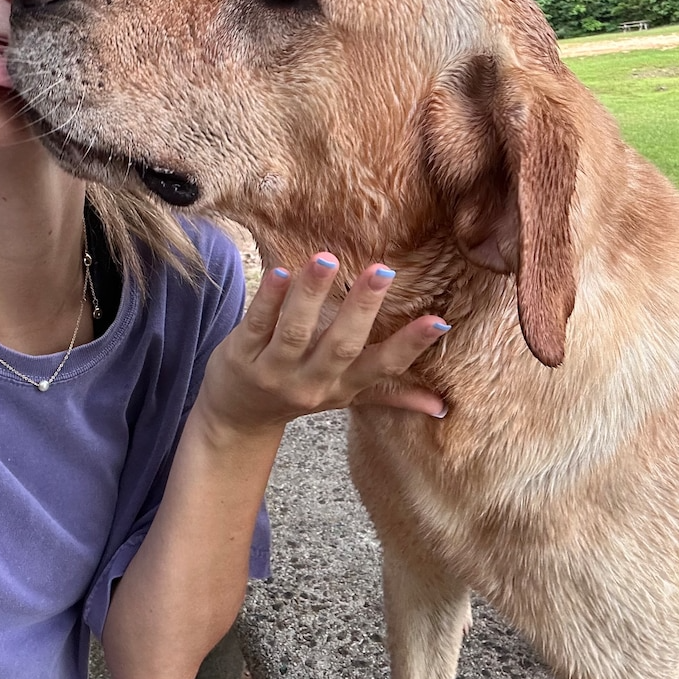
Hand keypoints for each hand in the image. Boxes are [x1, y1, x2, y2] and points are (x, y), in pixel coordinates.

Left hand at [199, 252, 448, 434]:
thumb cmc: (297, 394)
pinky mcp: (240, 356)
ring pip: (295, 332)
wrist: (235, 419)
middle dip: (362, 308)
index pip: (381, 367)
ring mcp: (273, 371)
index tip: (439, 321)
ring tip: (327, 259)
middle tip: (383, 271)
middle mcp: (309, 383)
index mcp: (341, 388)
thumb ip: (390, 396)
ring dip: (311, 295)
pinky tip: (279, 271)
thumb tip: (442, 406)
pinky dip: (268, 299)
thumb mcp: (343, 398)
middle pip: (340, 346)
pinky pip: (256, 324)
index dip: (410, 346)